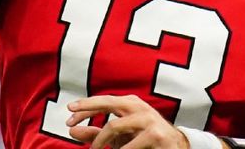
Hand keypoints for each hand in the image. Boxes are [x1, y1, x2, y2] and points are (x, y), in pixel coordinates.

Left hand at [66, 95, 189, 148]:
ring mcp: (148, 120)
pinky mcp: (156, 135)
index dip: (85, 107)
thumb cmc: (144, 141)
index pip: (103, 101)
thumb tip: (71, 129)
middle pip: (108, 103)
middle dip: (87, 108)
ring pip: (114, 126)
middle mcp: (138, 107)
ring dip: (100, 141)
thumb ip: (96, 134)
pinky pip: (129, 146)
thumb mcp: (119, 137)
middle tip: (70, 119)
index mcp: (130, 104)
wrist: (176, 148)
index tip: (68, 114)